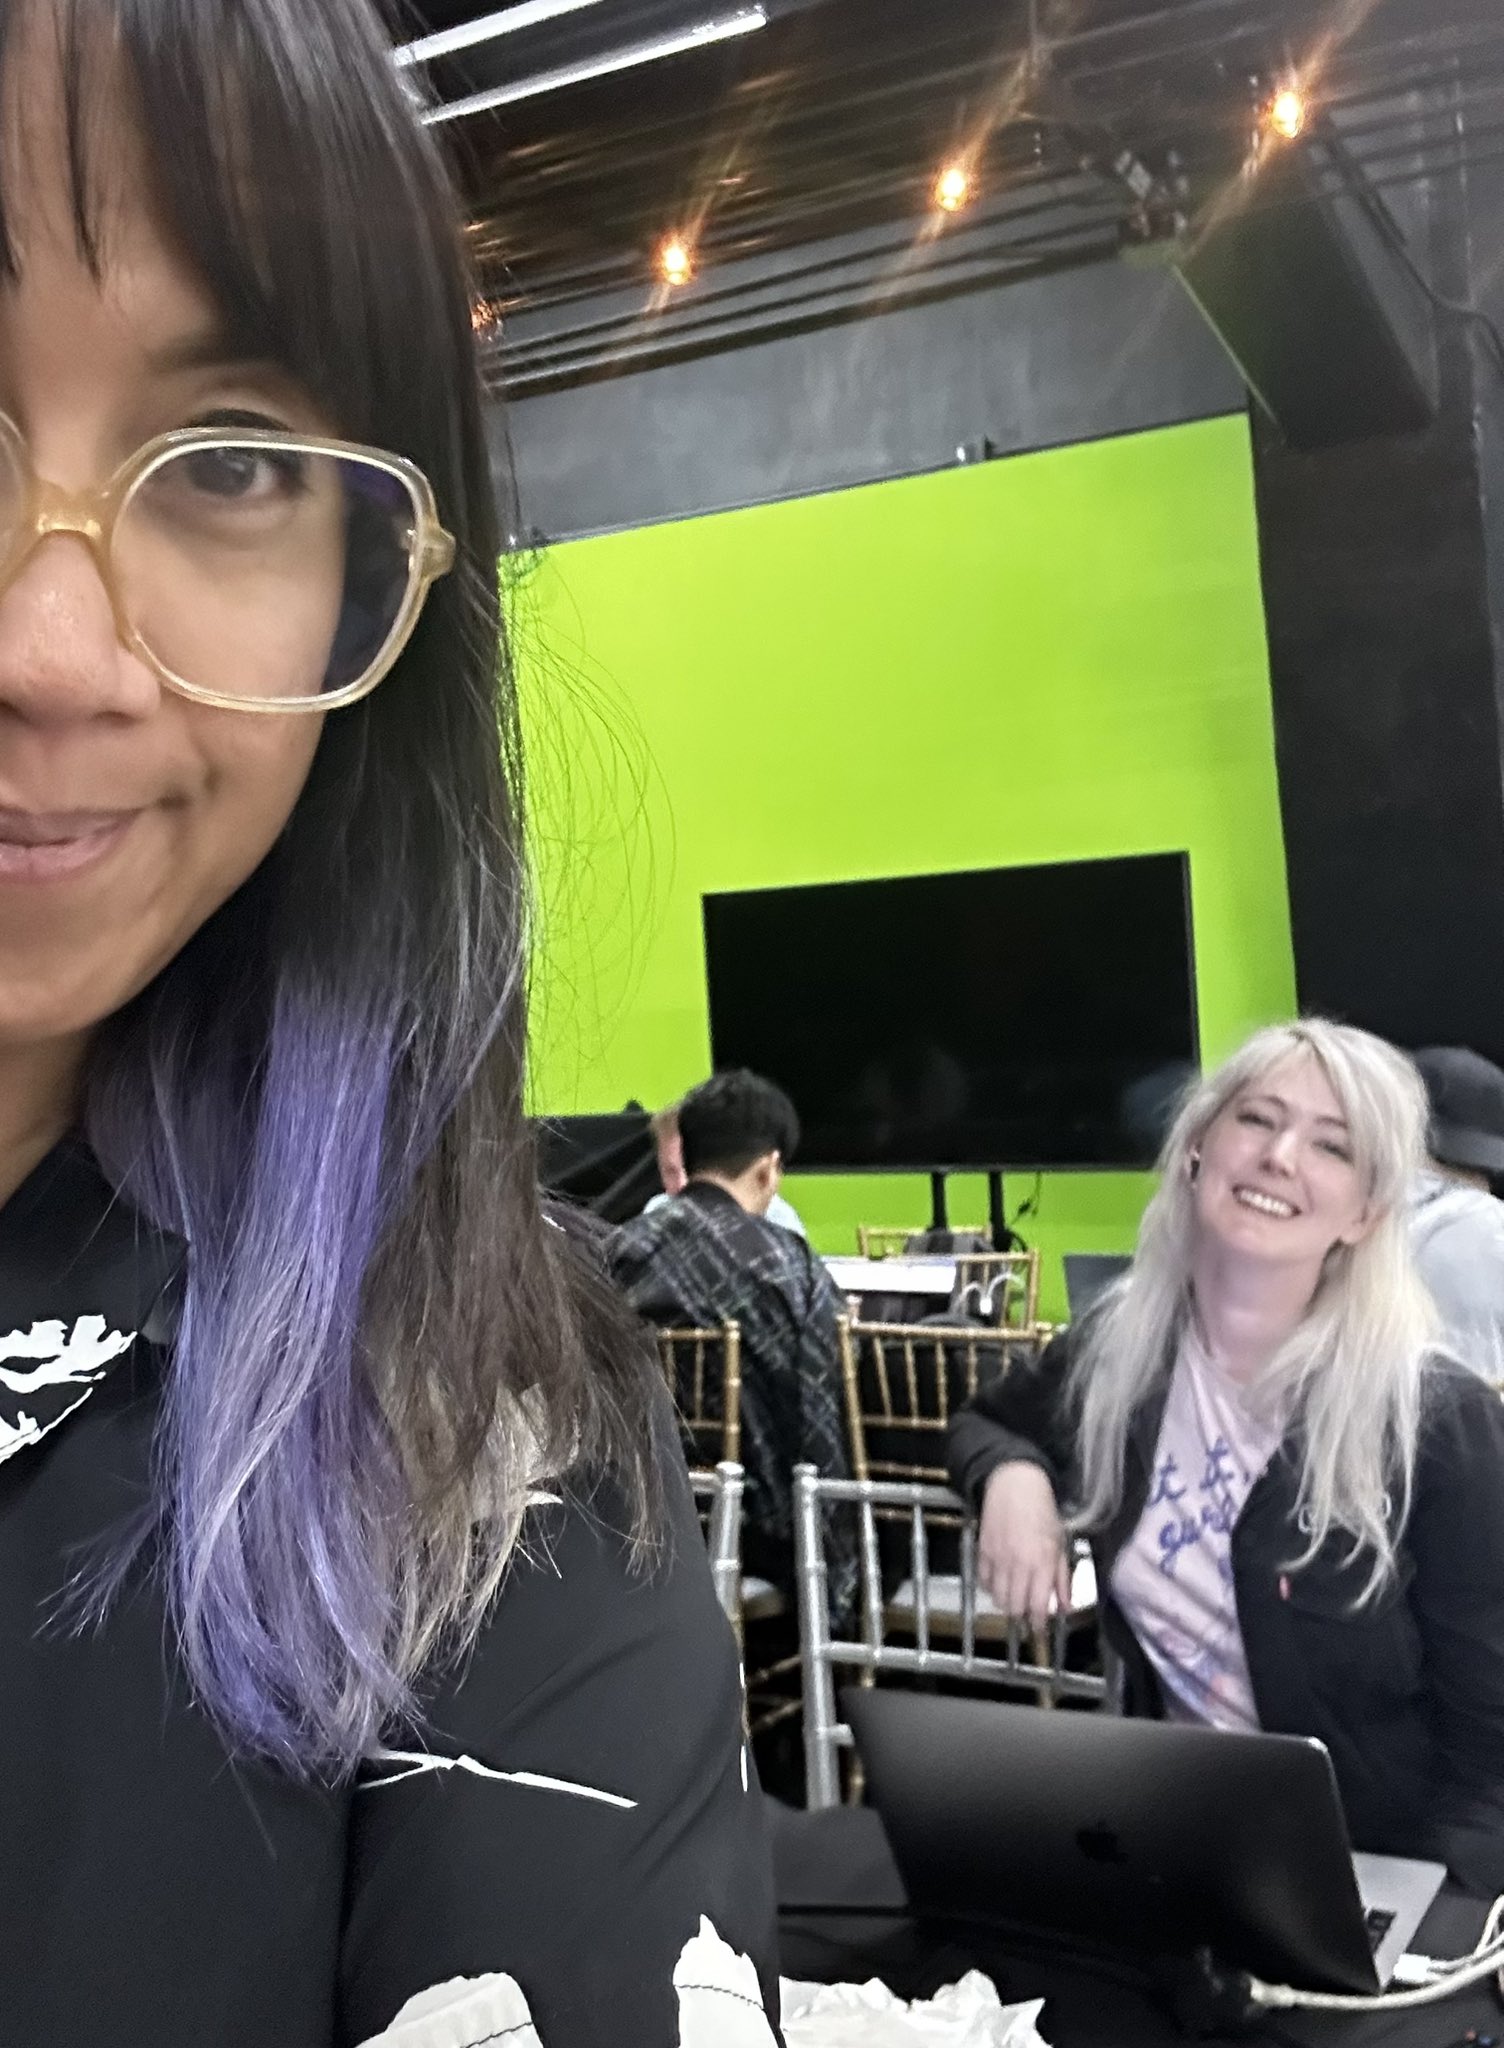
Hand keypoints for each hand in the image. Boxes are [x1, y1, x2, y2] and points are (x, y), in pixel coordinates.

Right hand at [976, 1461, 1070, 1631]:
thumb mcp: (1060, 1543)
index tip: (1039, 1630)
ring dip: (1007, 1603)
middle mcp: (1018, 1564)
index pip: (1037, 1606)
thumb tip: (1064, 1606)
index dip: (1038, 1624)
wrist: (1013, 1485)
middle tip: (1027, 1613)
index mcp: (1041, 1562)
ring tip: (1015, 1598)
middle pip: (1014, 1607)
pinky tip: (1000, 1582)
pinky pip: (984, 1582)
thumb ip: (1061, 1577)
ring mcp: (998, 1559)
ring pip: (997, 1598)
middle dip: (1021, 1616)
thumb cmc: (1042, 1511)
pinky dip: (991, 1588)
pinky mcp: (982, 1552)